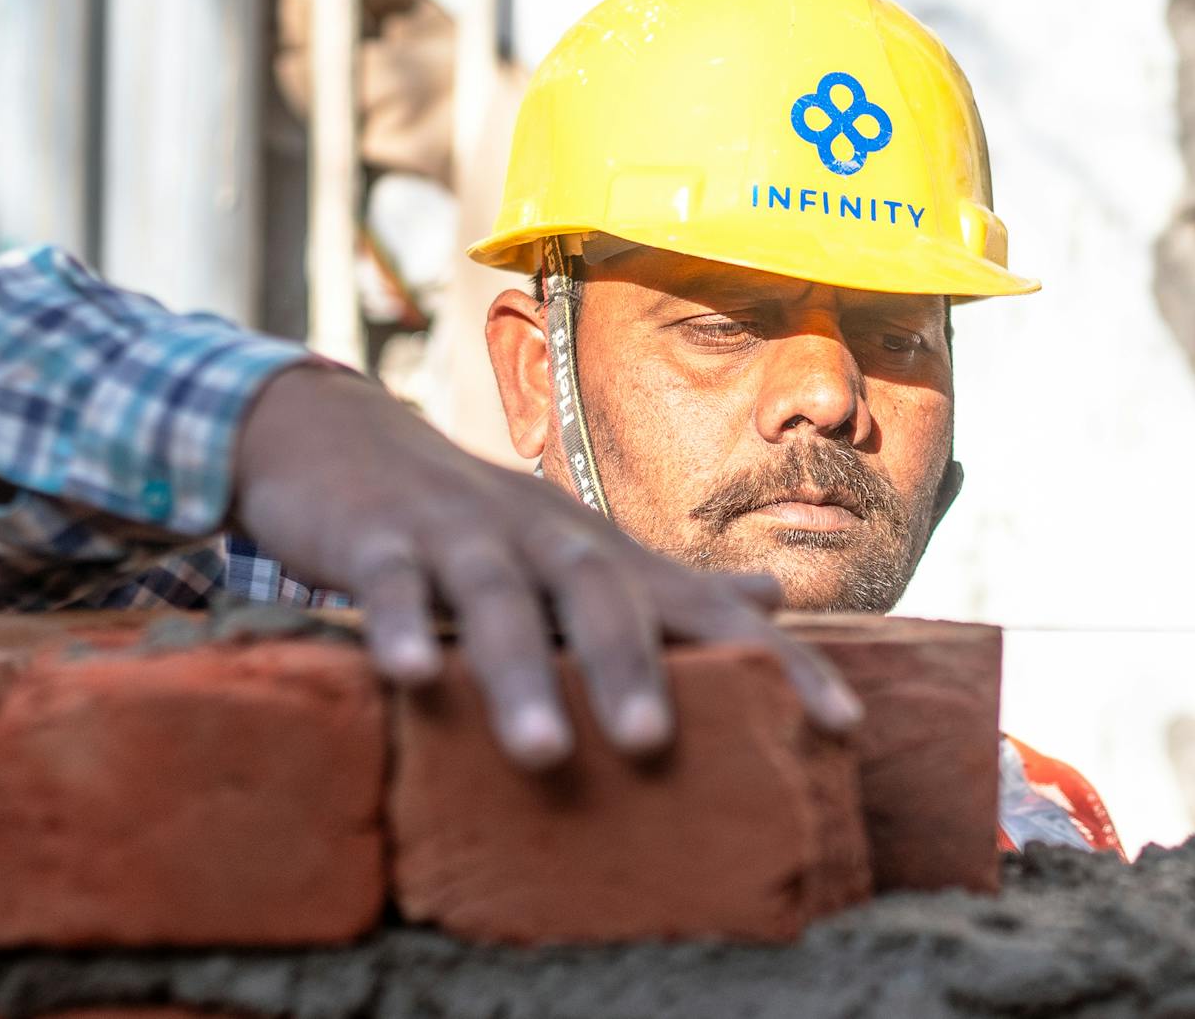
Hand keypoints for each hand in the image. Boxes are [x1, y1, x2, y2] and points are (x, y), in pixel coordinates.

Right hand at [230, 365, 860, 765]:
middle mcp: (550, 540)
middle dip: (632, 669)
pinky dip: (400, 624)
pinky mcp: (381, 539)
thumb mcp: (586, 552)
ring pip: (499, 599)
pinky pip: (394, 582)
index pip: (710, 612)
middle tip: (653, 745)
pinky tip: (407, 677)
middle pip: (602, 597)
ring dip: (521, 672)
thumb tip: (772, 597)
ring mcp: (465, 536)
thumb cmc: (488, 525)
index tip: (843, 725)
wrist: (351, 441)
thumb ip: (674, 586)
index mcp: (608, 558)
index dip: (780, 662)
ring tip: (543, 752)